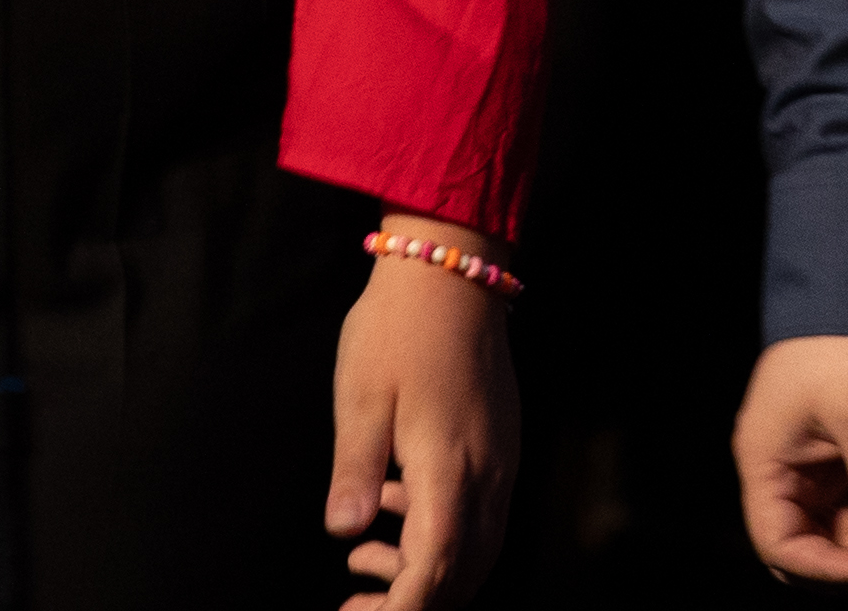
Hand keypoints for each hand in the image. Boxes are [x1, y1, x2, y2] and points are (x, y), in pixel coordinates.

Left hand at [327, 214, 521, 603]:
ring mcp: (502, 457)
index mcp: (450, 469)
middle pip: (466, 573)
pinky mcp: (503, 442)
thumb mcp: (359, 399)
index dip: (401, 609)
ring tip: (362, 556)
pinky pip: (485, 514)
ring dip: (429, 570)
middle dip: (415, 601)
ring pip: (480, 548)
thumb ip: (355, 471)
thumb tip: (344, 532)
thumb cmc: (396, 331)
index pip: (435, 571)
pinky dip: (445, 535)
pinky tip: (396, 506)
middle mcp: (488, 472)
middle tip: (354, 602)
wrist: (452, 270)